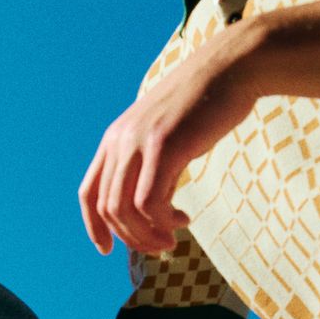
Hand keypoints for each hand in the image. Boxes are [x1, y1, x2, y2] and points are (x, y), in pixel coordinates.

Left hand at [79, 24, 262, 254]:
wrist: (231, 68)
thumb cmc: (206, 105)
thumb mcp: (167, 135)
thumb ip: (151, 166)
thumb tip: (151, 209)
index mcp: (114, 138)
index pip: (88, 193)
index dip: (93, 227)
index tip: (107, 250)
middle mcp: (119, 140)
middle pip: (107, 208)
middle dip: (131, 238)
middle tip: (161, 246)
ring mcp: (139, 141)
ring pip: (125, 210)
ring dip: (147, 235)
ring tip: (171, 239)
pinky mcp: (164, 145)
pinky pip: (150, 202)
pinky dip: (164, 221)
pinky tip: (183, 219)